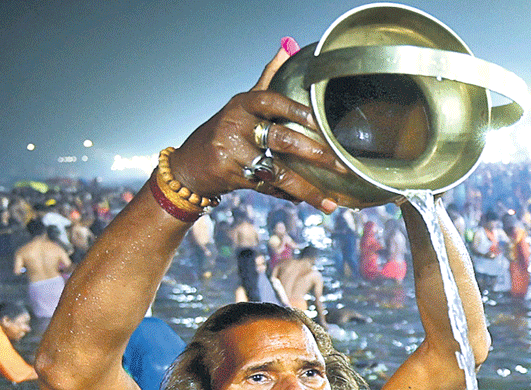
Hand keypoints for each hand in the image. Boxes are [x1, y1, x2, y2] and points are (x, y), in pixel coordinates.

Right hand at [169, 44, 350, 210]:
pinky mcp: (231, 176)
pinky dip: (287, 195)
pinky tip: (306, 200)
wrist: (189, 166)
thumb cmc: (226, 131)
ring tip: (330, 203)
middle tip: (341, 165)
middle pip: (281, 139)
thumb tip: (288, 45)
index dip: (296, 109)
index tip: (320, 120)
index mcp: (243, 104)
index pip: (271, 100)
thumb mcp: (243, 104)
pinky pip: (267, 188)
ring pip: (277, 171)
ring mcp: (232, 152)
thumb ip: (267, 79)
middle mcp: (236, 125)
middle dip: (314, 153)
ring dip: (307, 189)